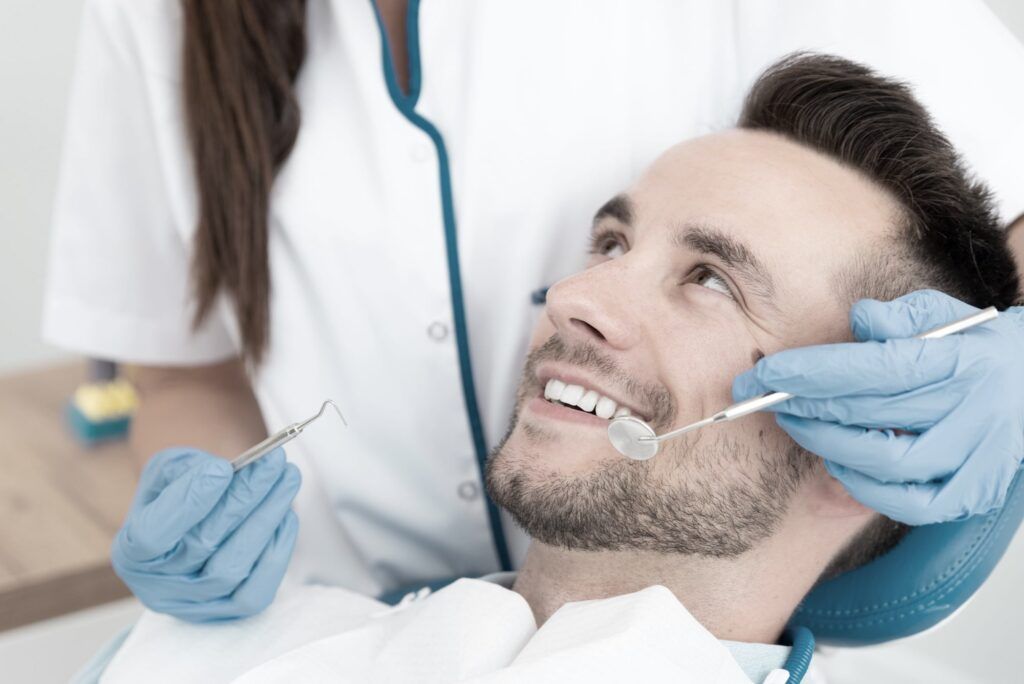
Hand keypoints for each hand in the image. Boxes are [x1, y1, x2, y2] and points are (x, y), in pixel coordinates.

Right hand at [111, 447, 300, 620]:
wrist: (193, 527)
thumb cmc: (178, 494)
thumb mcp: (168, 472)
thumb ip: (188, 469)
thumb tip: (226, 472)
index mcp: (130, 551)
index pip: (153, 534)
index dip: (189, 502)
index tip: (223, 468)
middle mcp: (156, 586)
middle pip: (203, 545)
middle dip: (244, 497)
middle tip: (274, 461)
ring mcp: (193, 605)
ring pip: (233, 568)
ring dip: (267, 518)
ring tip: (287, 478)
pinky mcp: (227, 613)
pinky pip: (257, 591)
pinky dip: (276, 551)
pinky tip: (285, 515)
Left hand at [732, 289, 1023, 524]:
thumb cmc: (978, 348)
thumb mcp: (945, 315)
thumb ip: (900, 317)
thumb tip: (860, 318)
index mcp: (962, 361)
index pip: (873, 368)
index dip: (811, 372)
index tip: (764, 373)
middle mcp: (971, 411)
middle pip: (870, 415)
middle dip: (804, 405)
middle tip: (765, 397)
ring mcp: (975, 458)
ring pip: (886, 463)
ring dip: (828, 444)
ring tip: (798, 424)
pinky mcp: (971, 493)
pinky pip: (910, 504)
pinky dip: (865, 488)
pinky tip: (838, 463)